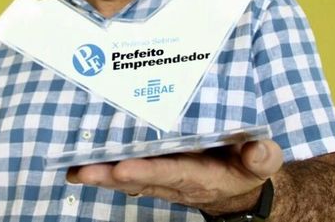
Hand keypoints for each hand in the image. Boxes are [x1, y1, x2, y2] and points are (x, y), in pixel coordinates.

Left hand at [66, 139, 282, 214]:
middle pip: (139, 179)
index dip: (147, 171)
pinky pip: (127, 172)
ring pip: (127, 179)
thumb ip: (260, 157)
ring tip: (72, 169)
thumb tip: (257, 150)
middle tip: (81, 170)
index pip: (171, 173)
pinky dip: (104, 169)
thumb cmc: (247, 167)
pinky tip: (80, 164)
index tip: (123, 168)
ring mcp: (162, 178)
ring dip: (100, 175)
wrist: (238, 185)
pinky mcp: (154, 172)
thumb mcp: (262, 162)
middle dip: (109, 176)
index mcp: (201, 177)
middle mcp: (175, 180)